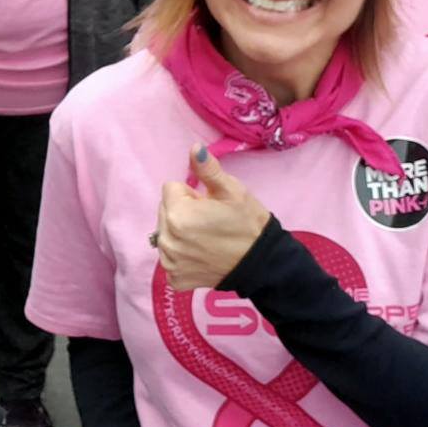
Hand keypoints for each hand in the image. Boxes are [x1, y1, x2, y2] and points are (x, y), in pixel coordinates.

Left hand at [152, 146, 272, 293]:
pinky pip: (170, 257)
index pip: (171, 189)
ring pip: (166, 233)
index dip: (191, 193)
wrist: (262, 263)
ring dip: (180, 232)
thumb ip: (208, 169)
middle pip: (165, 211)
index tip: (208, 203)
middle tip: (209, 220)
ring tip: (206, 237)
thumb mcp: (232, 191)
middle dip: (183, 211)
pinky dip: (182, 255)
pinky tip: (202, 254)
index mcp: (177, 214)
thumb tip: (194, 148)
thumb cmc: (247, 223)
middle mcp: (166, 239)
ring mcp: (169, 262)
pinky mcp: (175, 278)